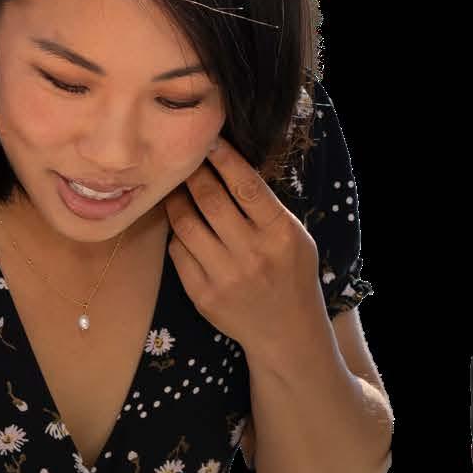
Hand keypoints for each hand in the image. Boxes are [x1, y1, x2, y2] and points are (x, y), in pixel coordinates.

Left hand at [166, 138, 325, 359]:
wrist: (287, 332)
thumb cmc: (292, 274)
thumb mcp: (296, 237)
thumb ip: (267, 208)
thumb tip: (228, 166)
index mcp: (280, 234)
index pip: (246, 186)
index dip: (225, 159)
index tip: (210, 141)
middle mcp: (253, 254)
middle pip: (210, 200)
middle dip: (194, 174)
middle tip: (185, 161)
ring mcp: (226, 276)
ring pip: (187, 224)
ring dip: (177, 200)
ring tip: (176, 189)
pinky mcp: (203, 295)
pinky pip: (179, 252)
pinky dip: (178, 234)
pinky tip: (182, 226)